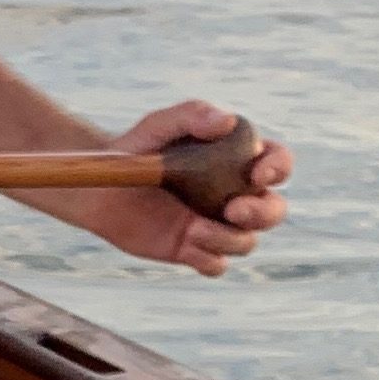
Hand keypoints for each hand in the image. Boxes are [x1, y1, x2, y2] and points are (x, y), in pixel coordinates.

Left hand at [72, 99, 290, 277]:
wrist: (99, 187)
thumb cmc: (134, 150)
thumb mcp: (158, 126)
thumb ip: (192, 115)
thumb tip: (228, 121)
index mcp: (235, 160)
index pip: (277, 162)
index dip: (279, 168)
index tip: (258, 174)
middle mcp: (232, 194)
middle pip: (273, 209)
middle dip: (263, 213)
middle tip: (233, 210)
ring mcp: (215, 224)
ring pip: (247, 241)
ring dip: (229, 238)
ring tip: (194, 229)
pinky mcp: (193, 249)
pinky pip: (217, 264)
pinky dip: (210, 259)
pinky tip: (188, 245)